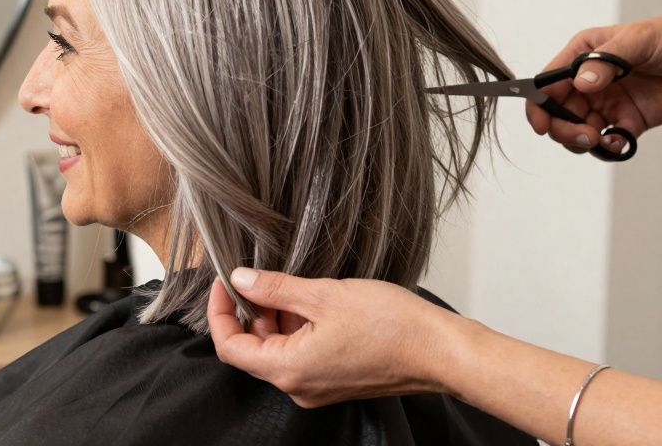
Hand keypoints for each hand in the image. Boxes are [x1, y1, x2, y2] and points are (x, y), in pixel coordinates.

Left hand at [206, 268, 459, 406]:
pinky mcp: (336, 379)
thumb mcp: (322, 296)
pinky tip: (310, 301)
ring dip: (274, 318)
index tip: (223, 283)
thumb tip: (239, 280)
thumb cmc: (391, 325)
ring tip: (288, 285)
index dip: (219, 313)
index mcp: (289, 369)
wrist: (442, 351)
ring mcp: (318, 386)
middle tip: (255, 276)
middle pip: (252, 350)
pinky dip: (296, 328)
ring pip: (277, 349)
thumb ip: (274, 289)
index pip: (230, 348)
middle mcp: (299, 386)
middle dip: (248, 311)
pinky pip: (301, 354)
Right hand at [525, 17, 661, 153]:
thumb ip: (606, 60)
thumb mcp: (638, 40)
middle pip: (557, 111)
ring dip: (582, 140)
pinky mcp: (628, 120)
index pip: (548, 83)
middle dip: (563, 127)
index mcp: (583, 55)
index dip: (539, 105)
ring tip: (600, 140)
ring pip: (577, 129)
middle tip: (584, 135)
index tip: (542, 125)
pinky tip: (618, 142)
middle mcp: (589, 80)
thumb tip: (581, 82)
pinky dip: (607, 147)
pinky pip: (607, 140)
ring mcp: (607, 102)